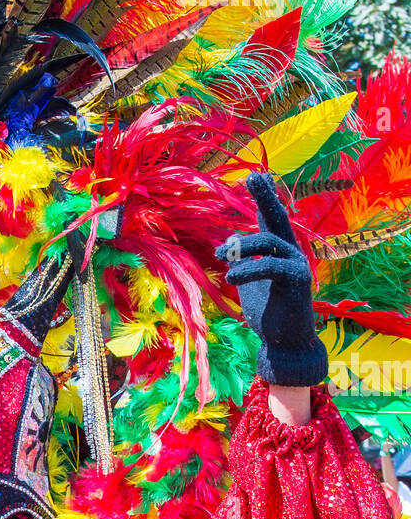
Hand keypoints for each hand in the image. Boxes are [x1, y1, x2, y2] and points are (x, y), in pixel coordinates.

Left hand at [215, 173, 326, 387]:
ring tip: (220, 256)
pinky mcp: (298, 281)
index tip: (254, 176)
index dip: (263, 198)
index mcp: (278, 251)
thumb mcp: (248, 283)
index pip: (270, 220)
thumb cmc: (267, 312)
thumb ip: (241, 262)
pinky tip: (232, 278)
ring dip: (242, 245)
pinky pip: (272, 267)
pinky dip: (250, 269)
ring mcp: (296, 265)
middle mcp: (290, 253)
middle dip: (266, 197)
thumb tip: (227, 245)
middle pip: (278, 219)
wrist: (284, 342)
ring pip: (269, 241)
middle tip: (253, 177)